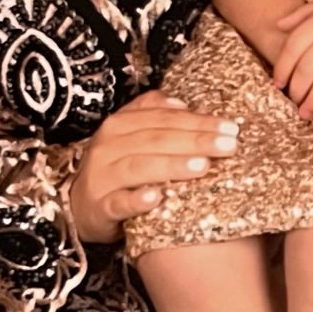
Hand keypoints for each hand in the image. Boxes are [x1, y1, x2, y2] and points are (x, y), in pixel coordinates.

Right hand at [67, 91, 238, 244]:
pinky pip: (118, 203)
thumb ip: (153, 115)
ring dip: (172, 165)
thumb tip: (181, 104)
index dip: (198, 121)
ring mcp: (101, 177)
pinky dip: (136, 200)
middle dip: (196, 141)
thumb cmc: (115, 169)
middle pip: (156, 139)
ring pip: (139, 167)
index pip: (164, 118)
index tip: (231, 128)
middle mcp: (108, 146)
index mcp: (120, 125)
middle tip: (229, 146)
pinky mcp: (98, 208)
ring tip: (203, 166)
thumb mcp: (131, 137)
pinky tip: (157, 199)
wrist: (81, 207)